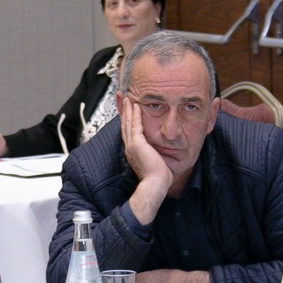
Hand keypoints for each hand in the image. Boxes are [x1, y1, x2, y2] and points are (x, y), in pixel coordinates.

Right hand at [119, 94, 171, 223]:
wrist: (156, 184)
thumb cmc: (159, 178)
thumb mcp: (156, 162)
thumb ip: (155, 154)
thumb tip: (161, 152)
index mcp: (133, 152)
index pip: (128, 132)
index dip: (126, 120)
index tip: (126, 110)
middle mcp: (130, 147)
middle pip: (124, 125)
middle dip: (123, 111)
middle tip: (121, 99)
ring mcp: (132, 145)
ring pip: (128, 123)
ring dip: (128, 109)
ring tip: (127, 98)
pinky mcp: (137, 144)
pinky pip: (135, 125)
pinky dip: (134, 114)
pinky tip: (135, 105)